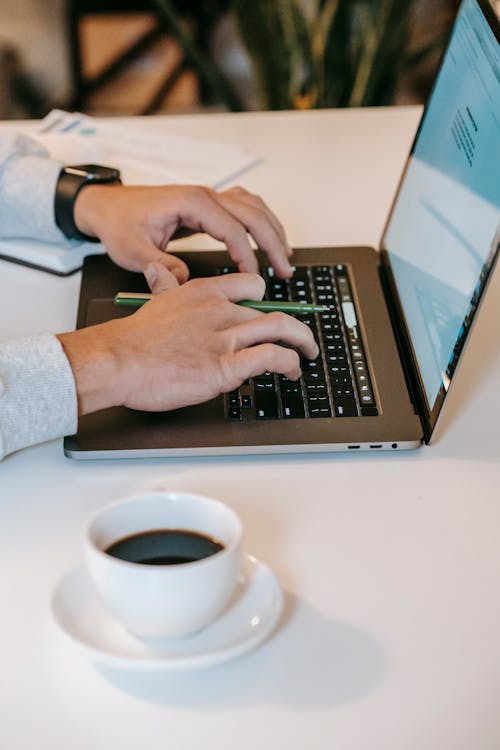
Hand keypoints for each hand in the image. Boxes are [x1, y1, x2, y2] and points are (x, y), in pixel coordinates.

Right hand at [57, 273, 317, 415]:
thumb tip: (161, 271)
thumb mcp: (153, 301)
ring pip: (281, 329)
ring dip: (302, 343)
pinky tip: (290, 371)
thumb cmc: (133, 340)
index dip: (267, 300)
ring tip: (307, 354)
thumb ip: (165, 285)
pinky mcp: (227, 365)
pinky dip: (289, 363)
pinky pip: (272, 357)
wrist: (118, 361)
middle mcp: (220, 310)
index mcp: (204, 293)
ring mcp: (225, 337)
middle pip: (272, 311)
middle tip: (301, 339)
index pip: (251, 285)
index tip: (273, 311)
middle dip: (293, 328)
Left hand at [73, 183, 293, 291]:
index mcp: (190, 202)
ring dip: (273, 230)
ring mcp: (208, 196)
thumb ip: (158, 267)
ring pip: (254, 207)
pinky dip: (262, 222)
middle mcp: (204, 194)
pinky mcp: (207, 204)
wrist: (106, 206)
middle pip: (253, 214)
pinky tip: (269, 238)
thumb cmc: (118, 224)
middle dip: (273, 243)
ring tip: (285, 258)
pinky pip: (245, 206)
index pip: (232, 228)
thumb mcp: (131, 250)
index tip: (252, 280)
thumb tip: (185, 281)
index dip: (246, 256)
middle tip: (284, 271)